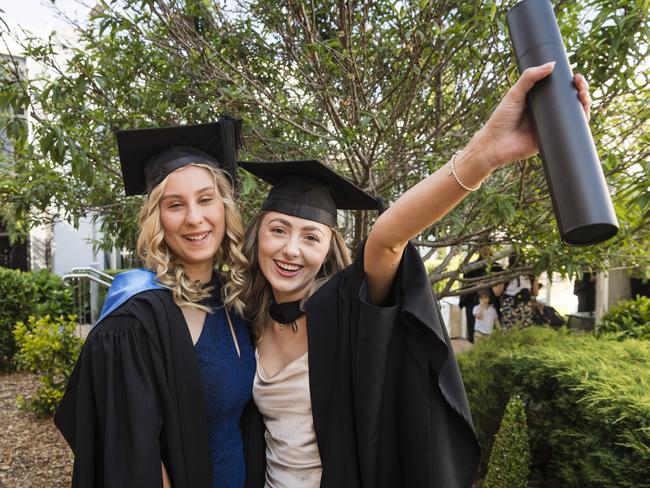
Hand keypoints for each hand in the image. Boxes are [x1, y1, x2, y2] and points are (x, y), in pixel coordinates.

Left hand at [469, 63, 590, 169]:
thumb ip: (529, 78)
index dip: (572, 83)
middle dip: (582, 90)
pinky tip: (584, 114)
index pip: (561, 89)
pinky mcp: (552, 139)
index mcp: (539, 101)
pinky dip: (581, 123)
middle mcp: (547, 113)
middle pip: (572, 101)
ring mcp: (551, 126)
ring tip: (584, 96)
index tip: (576, 76)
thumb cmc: (501, 119)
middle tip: (580, 84)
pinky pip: (571, 132)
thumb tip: (552, 64)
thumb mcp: (514, 94)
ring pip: (575, 115)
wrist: (495, 144)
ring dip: (585, 104)